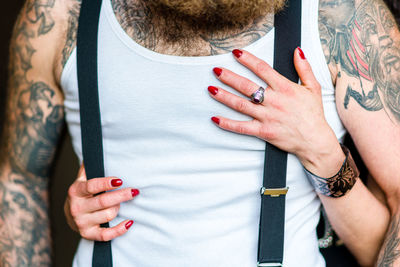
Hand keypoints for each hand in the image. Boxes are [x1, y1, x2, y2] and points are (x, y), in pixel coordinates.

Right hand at [64, 165, 138, 240]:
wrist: (70, 214)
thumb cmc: (82, 193)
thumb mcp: (82, 178)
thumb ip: (90, 166)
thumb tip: (96, 149)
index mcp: (76, 191)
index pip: (92, 186)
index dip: (106, 183)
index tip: (120, 180)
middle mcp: (77, 207)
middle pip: (103, 202)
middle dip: (121, 196)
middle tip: (135, 191)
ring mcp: (81, 222)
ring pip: (108, 215)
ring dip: (118, 208)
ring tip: (121, 202)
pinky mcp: (88, 234)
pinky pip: (106, 235)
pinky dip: (119, 230)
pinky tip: (129, 222)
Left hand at [209, 48, 343, 175]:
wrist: (315, 141)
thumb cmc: (313, 114)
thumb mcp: (313, 88)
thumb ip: (304, 68)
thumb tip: (297, 51)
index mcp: (285, 88)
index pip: (262, 69)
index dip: (248, 60)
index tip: (236, 53)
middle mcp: (274, 101)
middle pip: (247, 86)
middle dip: (229, 77)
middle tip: (216, 70)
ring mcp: (267, 117)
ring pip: (241, 105)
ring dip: (224, 96)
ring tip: (211, 89)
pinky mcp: (263, 132)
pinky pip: (242, 127)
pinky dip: (228, 124)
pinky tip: (215, 118)